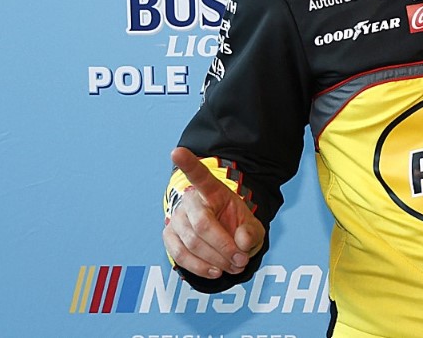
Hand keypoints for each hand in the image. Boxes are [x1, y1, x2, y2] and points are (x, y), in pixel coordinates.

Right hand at [162, 147, 264, 279]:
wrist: (226, 241)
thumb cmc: (238, 228)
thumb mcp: (253, 228)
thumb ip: (251, 233)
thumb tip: (241, 243)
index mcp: (213, 190)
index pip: (200, 175)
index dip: (188, 164)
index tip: (176, 151)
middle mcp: (191, 201)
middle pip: (202, 224)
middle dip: (224, 247)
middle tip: (241, 260)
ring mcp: (177, 218)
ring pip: (192, 243)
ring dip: (215, 260)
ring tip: (234, 266)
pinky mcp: (169, 236)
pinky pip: (180, 255)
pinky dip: (200, 267)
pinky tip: (215, 271)